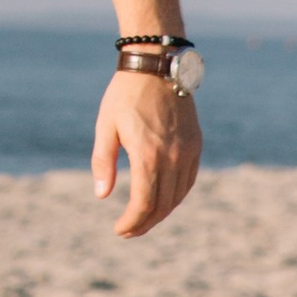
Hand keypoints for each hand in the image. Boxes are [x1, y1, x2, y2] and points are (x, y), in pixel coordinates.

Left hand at [91, 70, 200, 237]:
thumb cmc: (124, 94)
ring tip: (142, 219)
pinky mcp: (195, 145)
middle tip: (128, 231)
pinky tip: (163, 200)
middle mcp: (172, 157)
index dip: (132, 223)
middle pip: (162, 205)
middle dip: (144, 223)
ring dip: (161, 213)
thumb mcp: (106, 126)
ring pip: (178, 196)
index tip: (119, 230)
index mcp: (147, 155)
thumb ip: (103, 162)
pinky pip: (188, 181)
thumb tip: (101, 196)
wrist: (156, 65)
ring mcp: (187, 152)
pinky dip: (176, 196)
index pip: (143, 204)